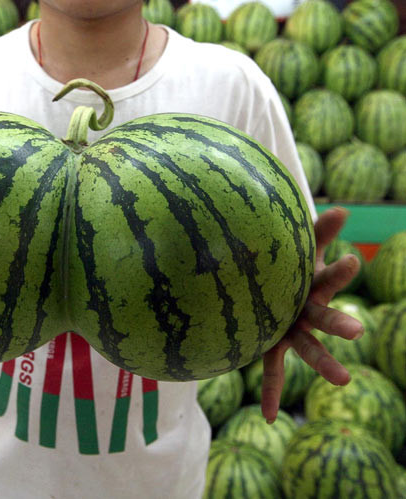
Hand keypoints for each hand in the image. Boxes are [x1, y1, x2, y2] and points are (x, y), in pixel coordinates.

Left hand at [260, 207, 362, 421]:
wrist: (269, 284)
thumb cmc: (288, 264)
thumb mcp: (299, 247)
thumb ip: (317, 231)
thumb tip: (341, 210)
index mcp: (313, 286)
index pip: (330, 276)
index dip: (341, 271)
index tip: (353, 260)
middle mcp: (306, 311)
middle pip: (325, 318)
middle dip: (339, 322)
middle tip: (357, 329)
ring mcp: (291, 330)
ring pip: (307, 348)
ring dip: (323, 363)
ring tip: (344, 380)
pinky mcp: (273, 343)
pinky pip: (272, 369)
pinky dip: (271, 392)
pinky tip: (269, 416)